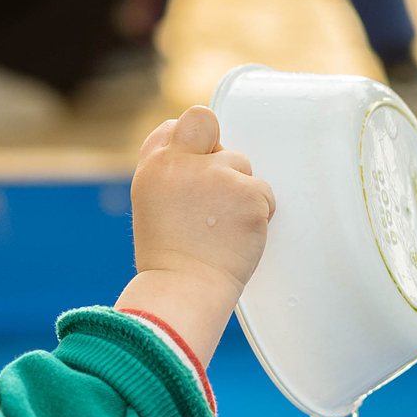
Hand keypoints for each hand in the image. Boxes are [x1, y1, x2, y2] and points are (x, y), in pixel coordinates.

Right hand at [117, 107, 274, 366]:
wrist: (184, 290)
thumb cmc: (169, 258)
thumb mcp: (153, 205)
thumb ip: (173, 174)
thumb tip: (205, 154)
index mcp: (153, 167)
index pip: (174, 126)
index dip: (188, 143)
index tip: (193, 168)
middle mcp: (182, 163)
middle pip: (208, 126)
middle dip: (216, 149)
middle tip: (214, 192)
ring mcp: (217, 175)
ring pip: (241, 164)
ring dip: (239, 191)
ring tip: (222, 228)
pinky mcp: (249, 193)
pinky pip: (263, 193)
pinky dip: (258, 214)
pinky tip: (237, 237)